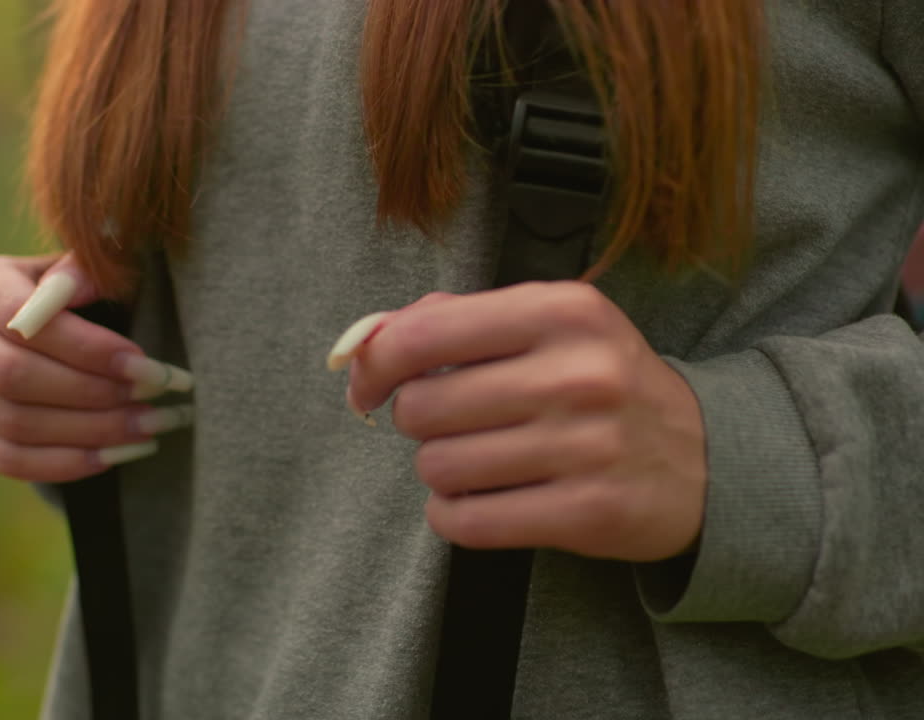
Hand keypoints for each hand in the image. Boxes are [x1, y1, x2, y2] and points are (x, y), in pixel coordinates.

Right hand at [0, 254, 192, 482]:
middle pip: (13, 376)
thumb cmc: (87, 296)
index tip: (145, 364)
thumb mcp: (93, 270)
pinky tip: (116, 456)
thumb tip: (75, 284)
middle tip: (154, 398)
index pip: (22, 320)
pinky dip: (65, 463)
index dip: (85, 347)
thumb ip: (88, 268)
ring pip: (15, 424)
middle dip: (93, 392)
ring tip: (150, 427)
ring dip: (91, 432)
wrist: (64, 336)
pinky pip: (8, 459)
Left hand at [345, 282, 706, 562]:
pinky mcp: (587, 514)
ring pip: (438, 467)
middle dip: (417, 421)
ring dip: (439, 470)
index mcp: (562, 310)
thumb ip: (455, 319)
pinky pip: (467, 521)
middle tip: (449, 424)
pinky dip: (453, 514)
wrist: (709, 458)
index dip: (375, 364)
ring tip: (476, 460)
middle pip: (422, 408)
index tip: (367, 385)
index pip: (423, 335)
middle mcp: (578, 373)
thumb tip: (366, 339)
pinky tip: (476, 500)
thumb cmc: (603, 382)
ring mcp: (587, 447)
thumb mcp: (549, 325)